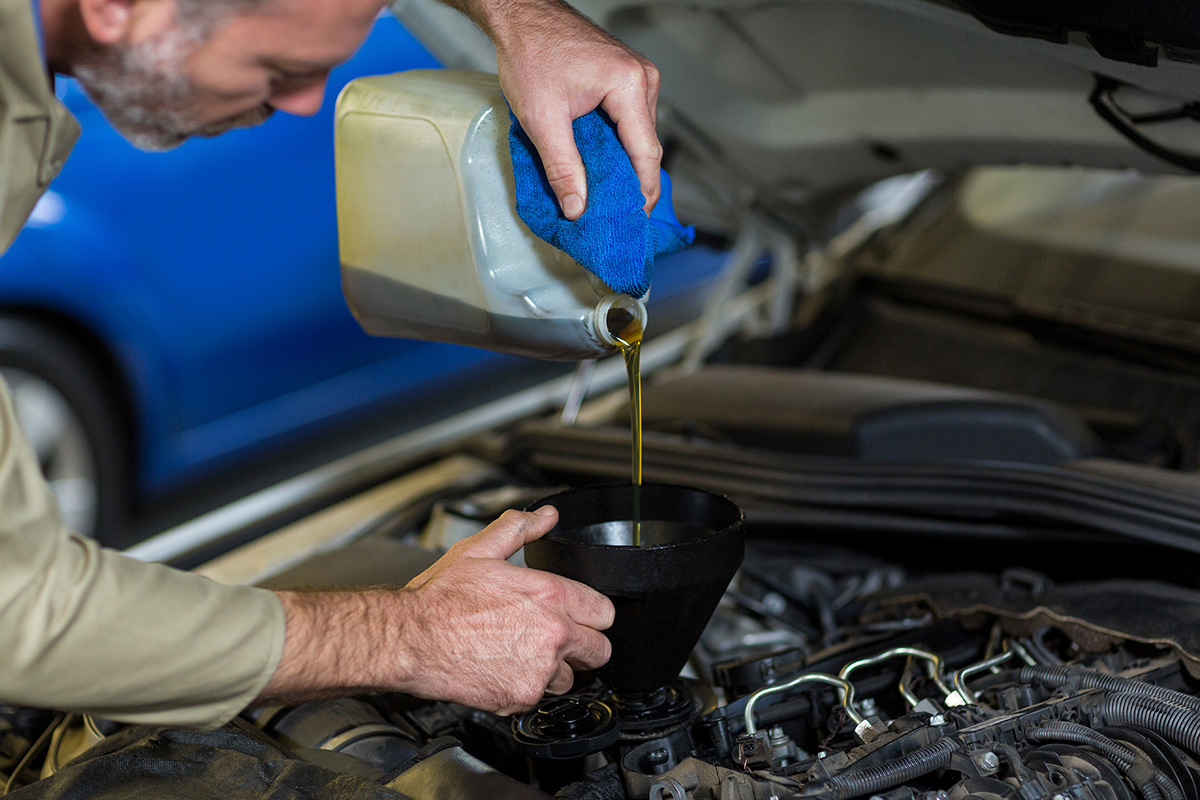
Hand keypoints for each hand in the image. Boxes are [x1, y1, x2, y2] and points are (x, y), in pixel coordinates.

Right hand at [394, 507, 613, 711]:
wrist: (411, 640)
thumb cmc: (440, 599)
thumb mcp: (480, 550)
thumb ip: (520, 528)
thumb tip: (546, 517)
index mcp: (550, 596)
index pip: (605, 612)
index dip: (592, 613)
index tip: (580, 616)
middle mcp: (552, 634)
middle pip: (600, 651)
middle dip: (583, 645)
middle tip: (559, 639)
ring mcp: (539, 670)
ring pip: (571, 678)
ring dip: (555, 670)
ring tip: (524, 654)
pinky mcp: (522, 697)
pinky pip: (540, 697)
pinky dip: (527, 687)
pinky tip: (505, 668)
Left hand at [470, 0, 662, 218]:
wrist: (520, 16)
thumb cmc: (530, 53)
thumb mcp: (542, 119)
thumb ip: (562, 168)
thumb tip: (577, 208)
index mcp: (630, 85)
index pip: (647, 153)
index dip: (641, 192)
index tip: (632, 220)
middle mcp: (642, 79)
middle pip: (645, 146)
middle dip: (630, 182)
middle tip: (613, 213)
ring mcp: (637, 76)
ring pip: (638, 135)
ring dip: (621, 163)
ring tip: (602, 192)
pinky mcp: (625, 77)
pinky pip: (629, 120)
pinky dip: (616, 144)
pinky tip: (598, 162)